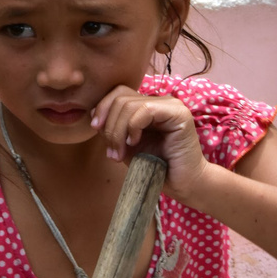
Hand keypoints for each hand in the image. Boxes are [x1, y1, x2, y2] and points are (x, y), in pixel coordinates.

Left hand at [90, 86, 208, 207]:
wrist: (182, 184)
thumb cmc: (155, 167)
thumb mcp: (126, 145)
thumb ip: (113, 128)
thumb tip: (95, 115)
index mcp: (147, 106)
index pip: (119, 92)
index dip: (103, 108)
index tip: (96, 129)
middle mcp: (160, 101)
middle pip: (121, 98)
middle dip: (109, 126)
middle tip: (112, 152)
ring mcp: (170, 105)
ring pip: (129, 105)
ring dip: (118, 131)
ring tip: (120, 153)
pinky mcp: (179, 114)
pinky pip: (146, 110)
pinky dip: (133, 127)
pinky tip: (134, 143)